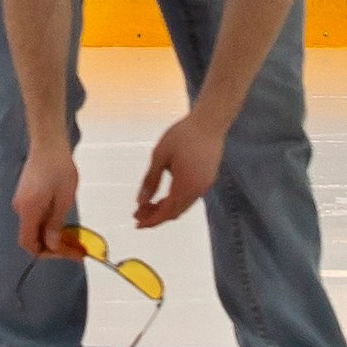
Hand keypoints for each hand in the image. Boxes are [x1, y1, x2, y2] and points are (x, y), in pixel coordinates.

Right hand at [13, 142, 80, 259]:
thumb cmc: (59, 167)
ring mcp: (22, 202)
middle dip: (55, 247)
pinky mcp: (26, 196)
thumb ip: (56, 224)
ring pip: (35, 228)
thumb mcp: (64, 198)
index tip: (69, 253)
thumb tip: (52, 246)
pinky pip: (36, 218)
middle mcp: (20, 208)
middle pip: (33, 238)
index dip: (48, 254)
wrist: (48, 142)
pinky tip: (65, 223)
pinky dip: (49, 225)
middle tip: (78, 250)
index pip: (29, 244)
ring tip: (75, 238)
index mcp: (28, 210)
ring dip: (54, 236)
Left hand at [135, 111, 224, 230]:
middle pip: (175, 212)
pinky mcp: (208, 179)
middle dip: (156, 216)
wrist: (210, 122)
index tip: (137, 224)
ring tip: (148, 205)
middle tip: (137, 214)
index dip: (151, 221)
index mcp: (185, 186)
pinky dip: (175, 201)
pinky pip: (189, 198)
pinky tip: (164, 196)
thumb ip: (150, 181)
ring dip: (166, 209)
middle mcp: (198, 190)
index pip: (166, 212)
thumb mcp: (159, 156)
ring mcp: (205, 185)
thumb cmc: (183, 135)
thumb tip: (140, 202)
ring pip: (183, 206)